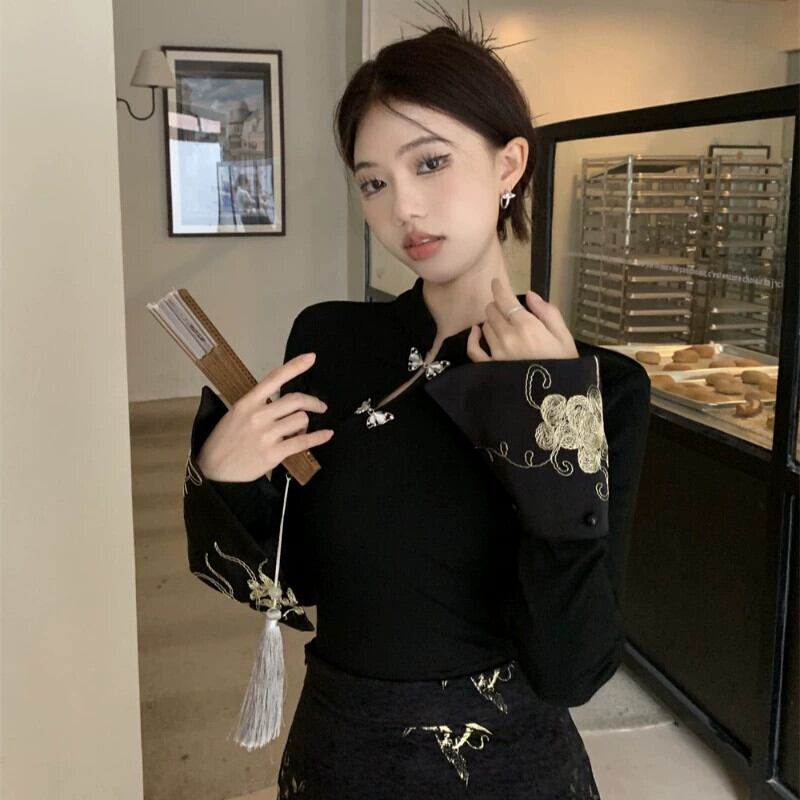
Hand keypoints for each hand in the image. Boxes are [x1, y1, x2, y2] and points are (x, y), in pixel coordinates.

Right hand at [196, 352, 333, 481]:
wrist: (212, 469)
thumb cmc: (223, 441)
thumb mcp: (235, 414)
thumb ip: (257, 404)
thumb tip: (282, 401)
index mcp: (248, 402)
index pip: (274, 378)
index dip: (295, 366)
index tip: (311, 357)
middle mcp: (258, 415)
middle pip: (295, 400)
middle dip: (313, 402)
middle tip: (320, 406)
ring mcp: (266, 435)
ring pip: (301, 420)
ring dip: (307, 423)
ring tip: (302, 429)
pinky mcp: (273, 453)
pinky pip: (303, 442)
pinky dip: (319, 437)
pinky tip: (326, 434)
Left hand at [466, 277, 578, 361]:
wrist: (556, 401)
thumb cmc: (565, 366)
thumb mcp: (564, 337)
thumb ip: (547, 313)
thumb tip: (529, 295)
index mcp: (527, 325)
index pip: (504, 298)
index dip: (499, 287)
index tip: (496, 282)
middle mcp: (508, 336)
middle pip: (492, 310)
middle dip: (499, 306)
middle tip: (508, 311)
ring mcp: (496, 353)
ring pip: (485, 326)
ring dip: (492, 322)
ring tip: (504, 327)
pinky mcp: (490, 368)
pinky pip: (474, 349)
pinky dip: (473, 338)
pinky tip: (476, 332)